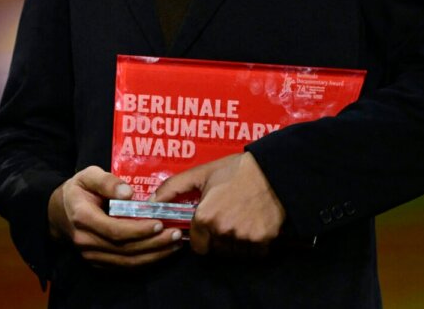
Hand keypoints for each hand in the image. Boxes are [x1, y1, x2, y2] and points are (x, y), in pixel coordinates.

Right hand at [47, 166, 181, 268]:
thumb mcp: (87, 176)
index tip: (159, 223)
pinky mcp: (98, 264)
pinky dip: (146, 262)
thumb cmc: (77, 191)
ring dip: (154, 255)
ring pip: (127, 262)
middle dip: (154, 243)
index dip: (139, 230)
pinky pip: (125, 267)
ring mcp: (91, 256)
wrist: (58, 213)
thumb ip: (107, 181)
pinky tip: (162, 252)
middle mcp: (86, 241)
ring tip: (175, 244)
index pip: (114, 230)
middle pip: (125, 249)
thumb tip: (128, 193)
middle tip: (177, 234)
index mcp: (82, 218)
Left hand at [151, 152, 283, 256]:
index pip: (197, 246)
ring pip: (234, 253)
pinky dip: (253, 244)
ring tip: (239, 221)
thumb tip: (151, 202)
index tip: (207, 227)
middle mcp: (223, 231)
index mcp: (205, 217)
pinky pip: (254, 253)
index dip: (201, 237)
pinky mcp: (264, 240)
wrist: (272, 170)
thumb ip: (173, 188)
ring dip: (234, 243)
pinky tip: (252, 225)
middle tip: (226, 219)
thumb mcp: (201, 174)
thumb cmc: (235, 170)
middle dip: (217, 239)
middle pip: (216, 250)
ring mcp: (244, 238)